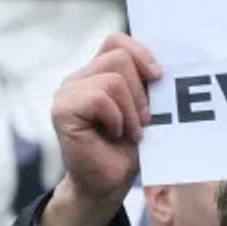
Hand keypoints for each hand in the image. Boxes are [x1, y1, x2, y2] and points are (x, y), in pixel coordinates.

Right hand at [41, 33, 161, 225]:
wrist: (107, 185)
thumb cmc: (126, 150)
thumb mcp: (143, 109)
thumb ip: (145, 83)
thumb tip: (163, 66)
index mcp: (96, 73)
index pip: (117, 40)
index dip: (141, 54)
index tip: (159, 79)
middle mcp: (78, 77)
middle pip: (120, 57)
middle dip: (141, 92)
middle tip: (142, 122)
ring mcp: (67, 92)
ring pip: (113, 79)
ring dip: (131, 111)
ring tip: (129, 132)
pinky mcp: (62, 109)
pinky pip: (100, 97)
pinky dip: (117, 119)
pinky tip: (114, 135)